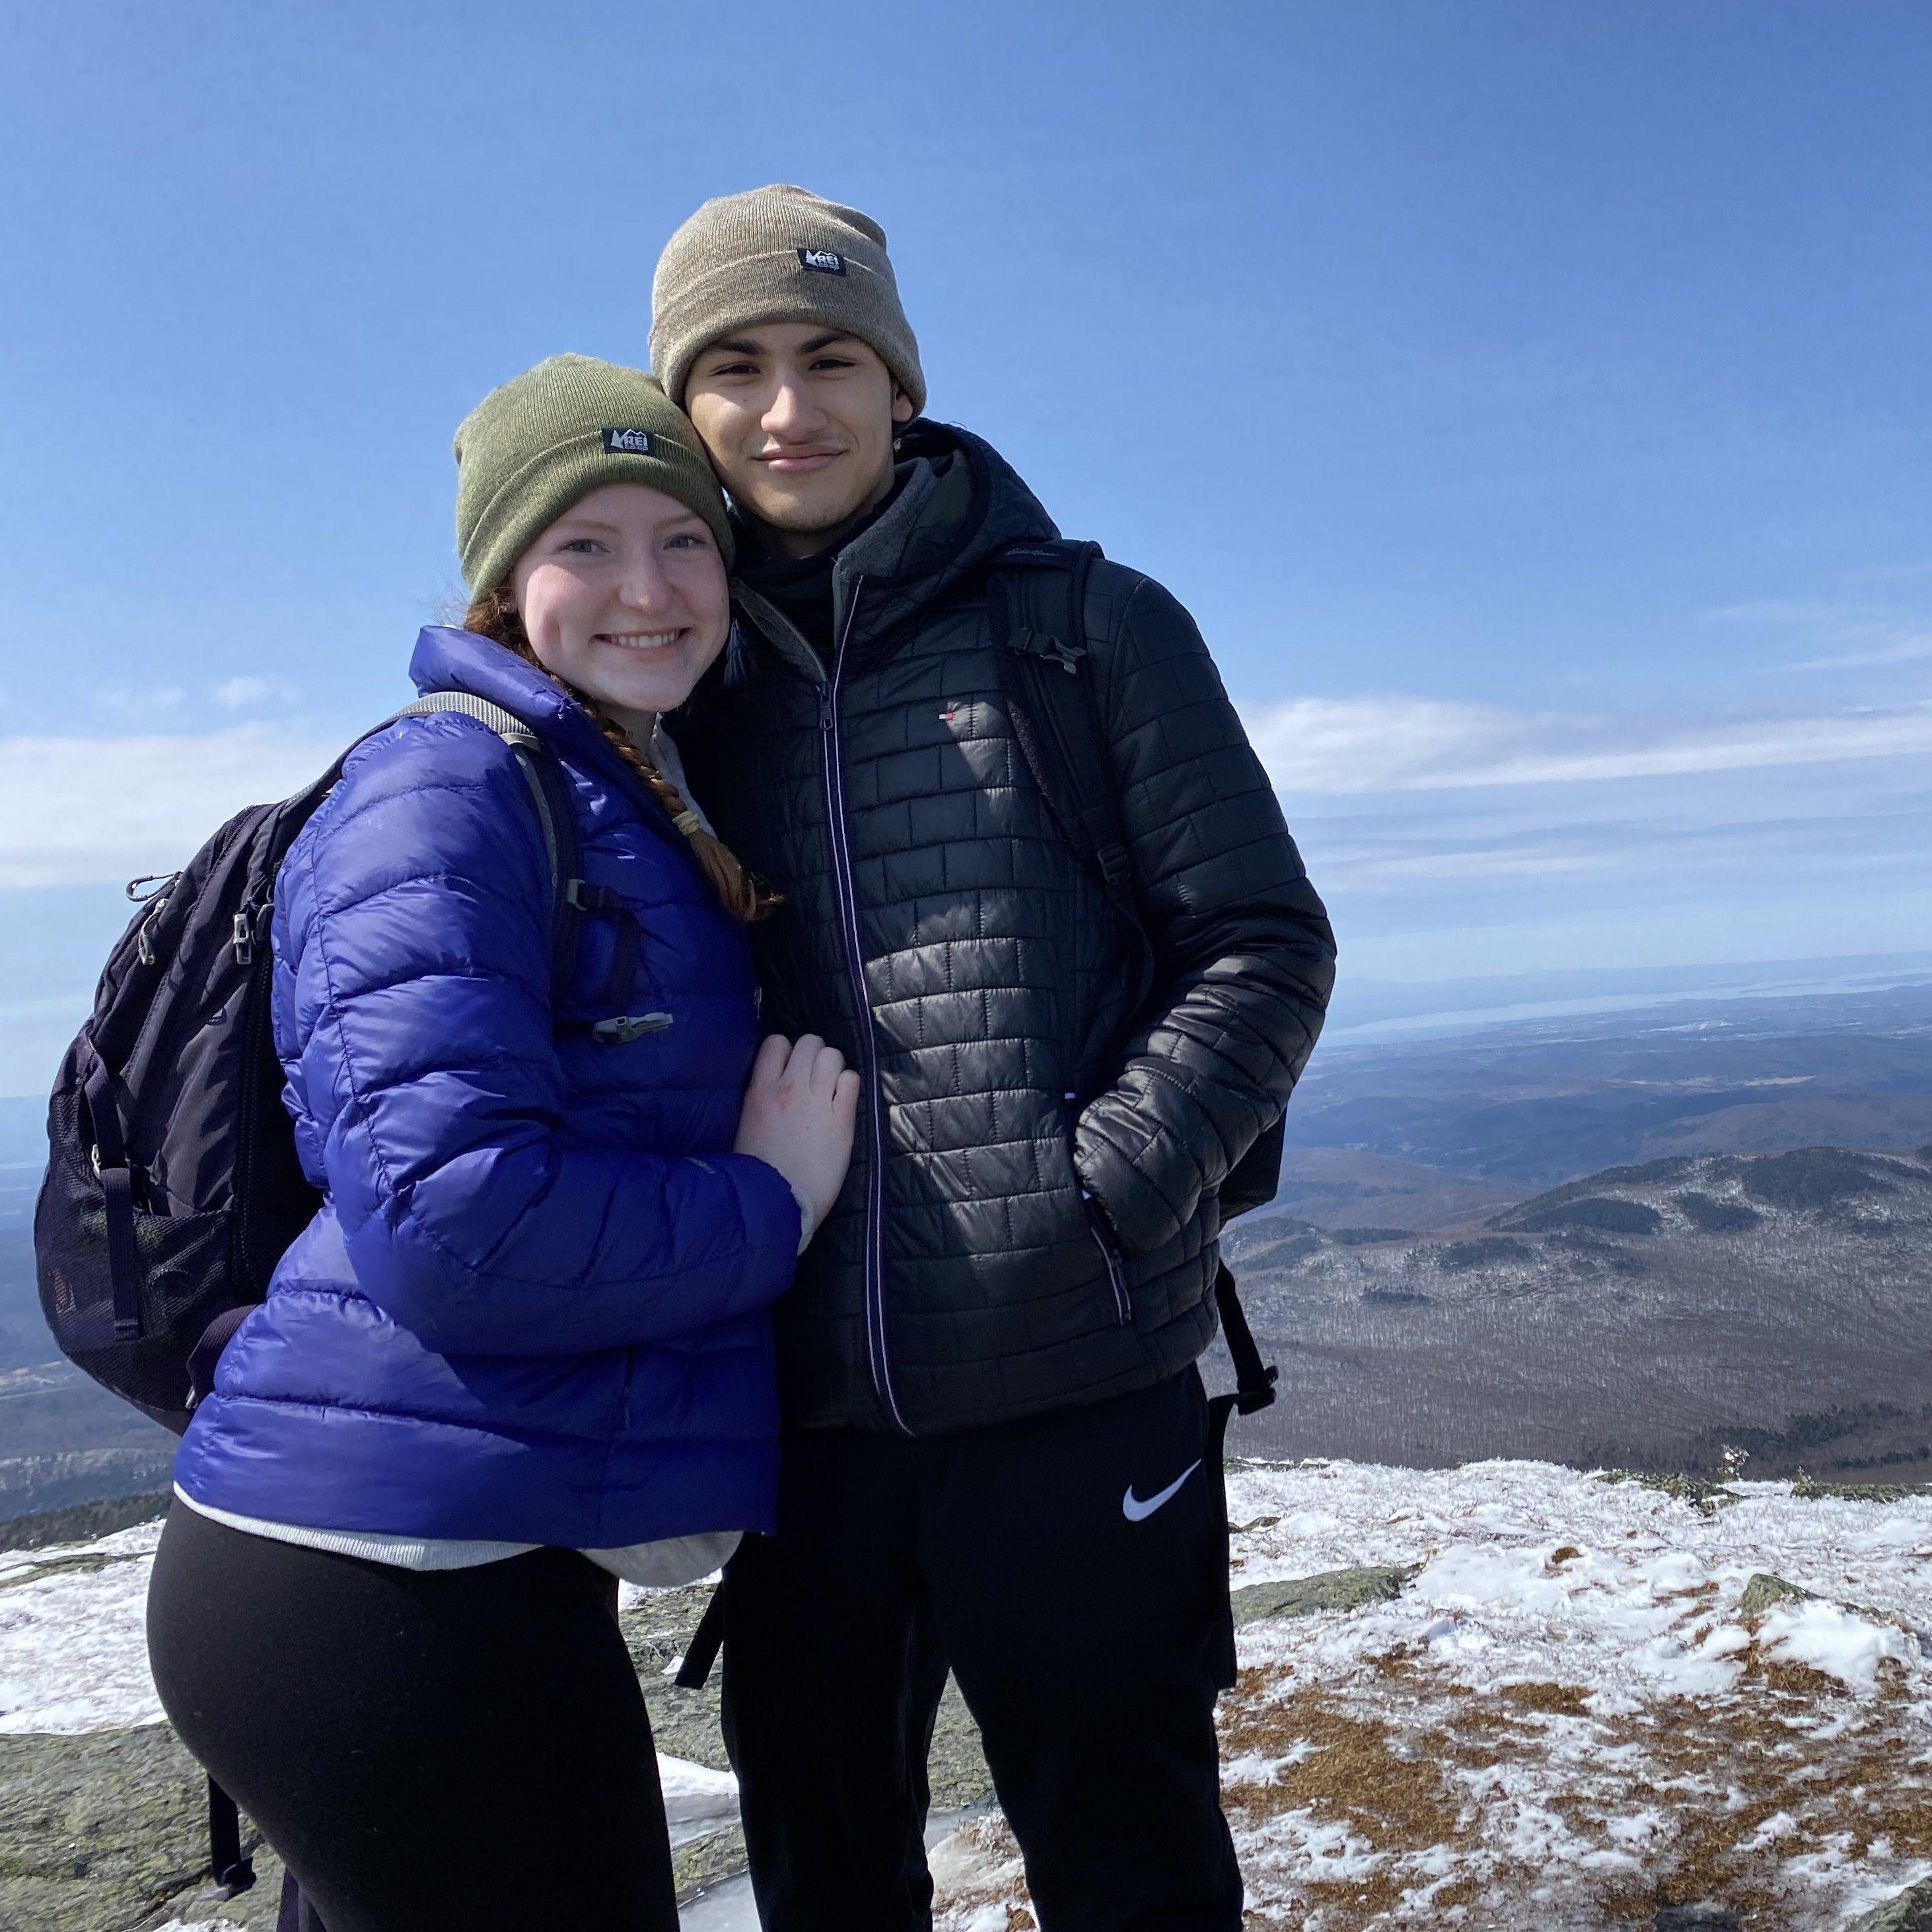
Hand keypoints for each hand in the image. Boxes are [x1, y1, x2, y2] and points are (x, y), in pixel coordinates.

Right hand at [733, 1034, 860, 1242]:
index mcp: (760, 1091)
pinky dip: (849, 1086)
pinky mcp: (842, 1120)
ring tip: (829, 1088)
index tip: (789, 1068)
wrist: (778, 1203)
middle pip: (809, 1042)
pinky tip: (841, 1103)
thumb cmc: (756, 1173)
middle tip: (814, 1077)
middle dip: (814, 1055)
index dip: (786, 1051)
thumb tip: (772, 1084)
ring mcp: (818, 1102)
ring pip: (832, 1055)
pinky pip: (852, 1080)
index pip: (776, 1042)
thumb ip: (759, 1100)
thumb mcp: (745, 1127)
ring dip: (833, 1068)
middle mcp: (789, 1089)